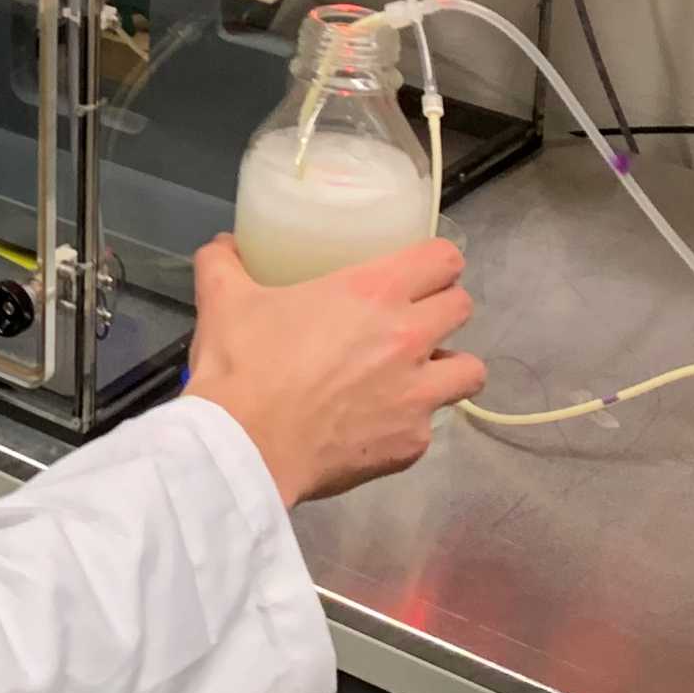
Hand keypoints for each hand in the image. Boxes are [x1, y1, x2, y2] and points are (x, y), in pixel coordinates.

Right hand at [183, 233, 484, 506]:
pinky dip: (410, 420)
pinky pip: (430, 424)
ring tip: (415, 374)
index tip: (417, 272)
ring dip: (447, 367)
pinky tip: (375, 423)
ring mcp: (418, 396)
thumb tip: (224, 245)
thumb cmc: (241, 363)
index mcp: (373, 291)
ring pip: (470, 370)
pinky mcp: (413, 444)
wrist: (243, 447)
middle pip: (463, 308)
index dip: (434, 262)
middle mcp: (409, 338)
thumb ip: (224, 261)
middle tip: (409, 319)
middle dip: (441, 309)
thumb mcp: (223, 298)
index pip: (443, 259)